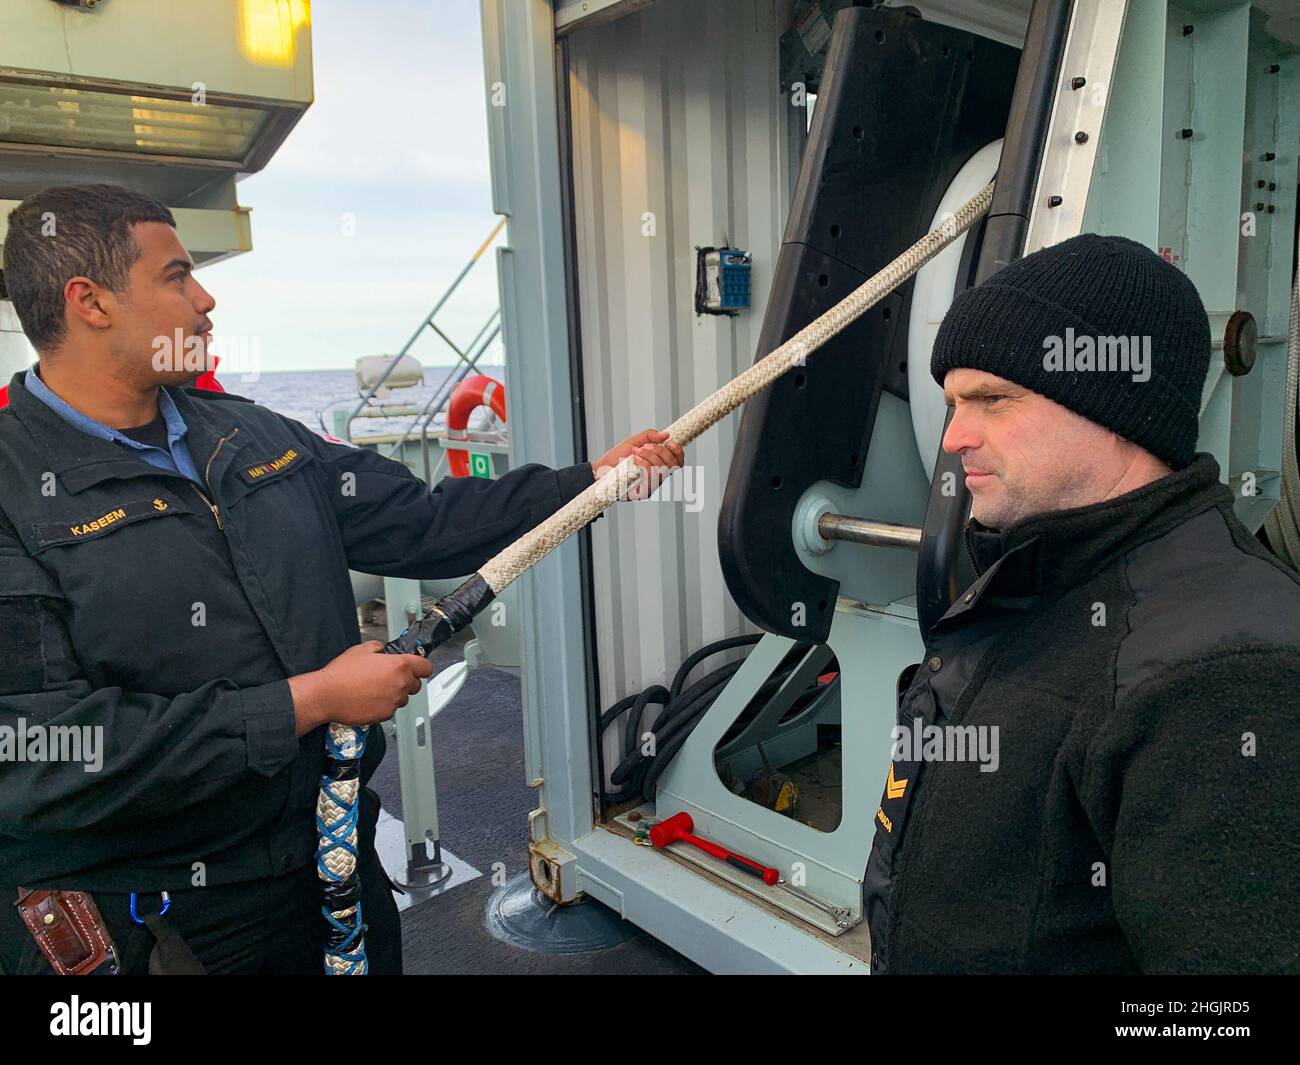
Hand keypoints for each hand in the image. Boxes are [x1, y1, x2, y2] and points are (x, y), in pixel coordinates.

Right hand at [289, 641, 433, 734]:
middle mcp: (400, 684)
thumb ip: (378, 647)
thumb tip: (382, 649)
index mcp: (399, 666)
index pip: (426, 667)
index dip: (421, 666)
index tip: (417, 666)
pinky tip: (370, 699)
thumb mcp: (361, 650)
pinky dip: (384, 705)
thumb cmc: (341, 674)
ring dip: (395, 694)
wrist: (326, 696)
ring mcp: (393, 702)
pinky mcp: (385, 715)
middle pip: (416, 685)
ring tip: (375, 689)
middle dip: (407, 681)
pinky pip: (391, 710)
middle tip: (390, 677)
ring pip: (403, 698)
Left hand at [591, 429, 684, 500]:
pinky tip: (634, 460)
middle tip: (645, 446)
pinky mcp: (644, 492)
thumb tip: (666, 434)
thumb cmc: (616, 458)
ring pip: (662, 470)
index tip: (669, 442)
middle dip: (660, 451)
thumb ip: (649, 436)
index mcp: (659, 465)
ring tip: (636, 451)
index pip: (678, 461)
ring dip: (650, 457)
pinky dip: (644, 464)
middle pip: (672, 465)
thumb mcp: (633, 442)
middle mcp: (658, 477)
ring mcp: (652, 486)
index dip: (677, 451)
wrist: (600, 470)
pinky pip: (651, 477)